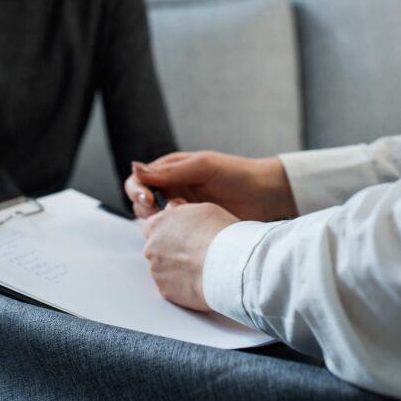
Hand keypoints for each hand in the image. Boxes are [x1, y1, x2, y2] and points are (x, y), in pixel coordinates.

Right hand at [124, 151, 297, 221]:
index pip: (139, 180)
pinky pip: (171, 234)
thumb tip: (135, 167)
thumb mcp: (202, 166)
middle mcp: (171, 190)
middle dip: (146, 208)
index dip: (137, 190)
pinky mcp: (190, 228)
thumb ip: (170, 171)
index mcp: (170, 171)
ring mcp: (181, 211)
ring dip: (161, 221)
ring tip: (183, 216)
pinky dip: (172, 234)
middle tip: (165, 210)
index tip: (148, 200)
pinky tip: (187, 230)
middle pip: (140, 202)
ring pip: (154, 221)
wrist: (265, 196)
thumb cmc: (236, 174)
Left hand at [141, 202, 238, 310]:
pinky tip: (199, 280)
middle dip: (172, 251)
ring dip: (177, 269)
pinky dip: (182, 285)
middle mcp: (152, 248)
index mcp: (158, 224)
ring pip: (164, 269)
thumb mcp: (202, 210)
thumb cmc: (220, 234)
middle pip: (157, 249)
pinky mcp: (166, 291)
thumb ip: (183, 215)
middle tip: (194, 253)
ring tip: (200, 267)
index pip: (152, 227)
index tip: (180, 236)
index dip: (167, 232)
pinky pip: (171, 287)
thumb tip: (179, 218)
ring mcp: (157, 271)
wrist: (229, 265)